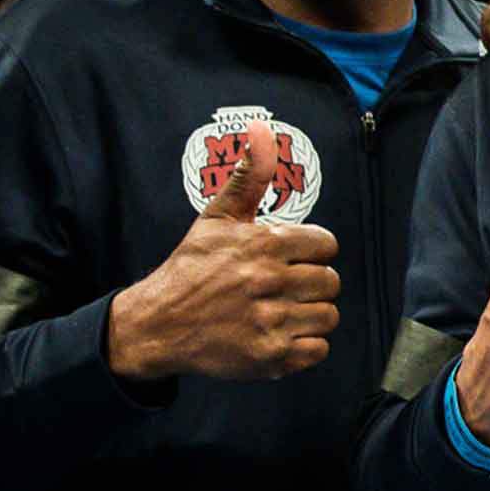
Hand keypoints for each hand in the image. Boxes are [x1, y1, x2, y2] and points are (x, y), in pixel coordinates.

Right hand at [106, 121, 340, 381]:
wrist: (158, 323)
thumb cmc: (191, 268)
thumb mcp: (216, 219)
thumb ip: (248, 180)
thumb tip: (261, 134)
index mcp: (264, 245)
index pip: (326, 246)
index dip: (312, 251)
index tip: (292, 258)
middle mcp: (271, 282)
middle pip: (331, 282)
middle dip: (311, 283)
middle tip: (285, 286)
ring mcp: (272, 321)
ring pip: (328, 315)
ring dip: (310, 314)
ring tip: (282, 310)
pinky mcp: (271, 356)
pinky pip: (318, 349)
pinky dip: (305, 345)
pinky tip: (281, 334)